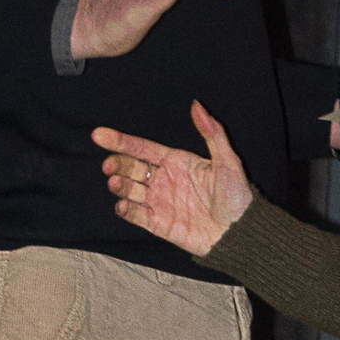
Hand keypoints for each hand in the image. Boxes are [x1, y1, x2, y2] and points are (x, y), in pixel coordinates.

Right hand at [94, 105, 252, 258]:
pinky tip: (122, 205)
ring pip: (130, 190)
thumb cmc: (236, 196)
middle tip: (109, 165)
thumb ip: (212, 133)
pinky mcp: (159, 224)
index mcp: (176, 162)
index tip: (99, 135)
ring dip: (120, 186)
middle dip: (118, 164)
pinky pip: (137, 216)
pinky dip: (127, 210)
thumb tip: (197, 106)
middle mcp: (164, 180)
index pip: (142, 148)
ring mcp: (160, 202)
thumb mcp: (228, 161)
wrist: (240, 233)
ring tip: (115, 182)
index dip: (121, 141)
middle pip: (132, 168)